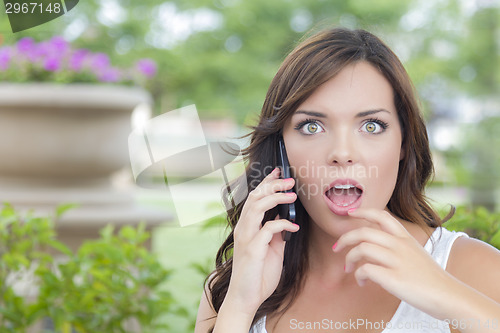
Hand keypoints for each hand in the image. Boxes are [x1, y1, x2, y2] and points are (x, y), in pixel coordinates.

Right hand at [224, 167, 298, 317]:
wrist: (245, 298)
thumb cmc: (258, 275)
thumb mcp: (271, 250)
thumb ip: (276, 234)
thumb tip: (286, 220)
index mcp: (247, 227)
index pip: (254, 198)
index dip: (266, 183)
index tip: (278, 172)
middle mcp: (243, 228)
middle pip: (254, 197)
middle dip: (272, 185)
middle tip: (290, 180)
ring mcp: (246, 238)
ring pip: (257, 207)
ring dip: (276, 198)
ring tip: (292, 195)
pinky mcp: (252, 249)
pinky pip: (268, 229)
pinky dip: (283, 224)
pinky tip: (294, 227)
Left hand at [332, 208, 452, 317]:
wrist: (449, 295)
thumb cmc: (430, 277)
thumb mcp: (415, 253)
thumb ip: (397, 247)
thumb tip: (374, 247)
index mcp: (405, 238)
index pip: (381, 215)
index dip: (362, 212)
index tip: (349, 214)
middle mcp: (400, 245)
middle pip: (364, 232)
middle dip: (344, 238)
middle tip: (336, 248)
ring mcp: (397, 261)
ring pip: (361, 249)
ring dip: (349, 258)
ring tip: (348, 269)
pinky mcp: (393, 278)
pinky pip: (365, 270)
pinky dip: (358, 275)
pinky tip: (362, 282)